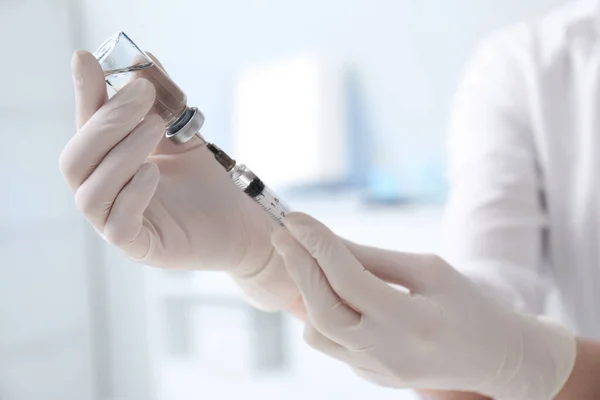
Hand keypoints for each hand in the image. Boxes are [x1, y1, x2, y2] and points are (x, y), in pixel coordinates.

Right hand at [59, 51, 297, 309]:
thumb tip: (144, 58)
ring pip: (91, 191)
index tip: (88, 59)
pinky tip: (155, 172)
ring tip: (154, 126)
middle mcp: (104, 192)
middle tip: (142, 93)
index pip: (85, 127)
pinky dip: (131, 194)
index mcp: (108, 164)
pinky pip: (117, 225)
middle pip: (76, 160)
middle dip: (106, 122)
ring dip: (120, 153)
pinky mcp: (139, 247)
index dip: (84, 94)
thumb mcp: (182, 133)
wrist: (239, 220)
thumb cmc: (206, 180)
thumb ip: (162, 102)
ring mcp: (116, 222)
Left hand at [272, 213, 575, 398]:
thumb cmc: (468, 304)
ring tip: (308, 262)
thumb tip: (326, 241)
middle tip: (283, 234)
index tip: (294, 218)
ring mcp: (377, 372)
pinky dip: (323, 313)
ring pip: (318, 332)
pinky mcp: (371, 377)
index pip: (349, 279)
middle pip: (323, 310)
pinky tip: (330, 291)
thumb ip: (375, 258)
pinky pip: (332, 344)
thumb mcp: (430, 270)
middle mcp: (390, 353)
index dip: (317, 244)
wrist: (493, 357)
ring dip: (307, 293)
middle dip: (298, 268)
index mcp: (414, 322)